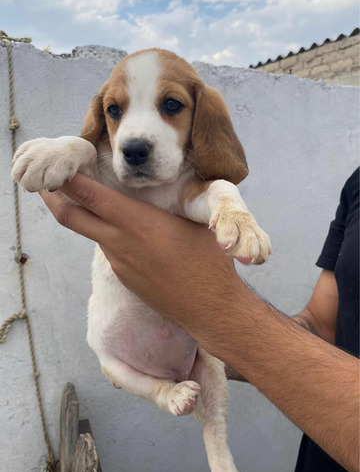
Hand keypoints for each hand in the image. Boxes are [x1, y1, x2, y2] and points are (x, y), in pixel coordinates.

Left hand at [39, 173, 243, 356]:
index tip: (56, 164)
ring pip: (92, 232)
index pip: (89, 195)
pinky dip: (108, 235)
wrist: (209, 307)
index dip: (66, 178)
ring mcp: (119, 263)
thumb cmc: (209, 261)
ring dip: (86, 216)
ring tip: (95, 201)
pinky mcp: (124, 277)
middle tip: (42, 182)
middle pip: (71, 216)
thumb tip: (157, 187)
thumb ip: (168, 203)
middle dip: (52, 197)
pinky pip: (109, 249)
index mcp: (137, 222)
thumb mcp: (193, 220)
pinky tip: (127, 232)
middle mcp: (120, 242)